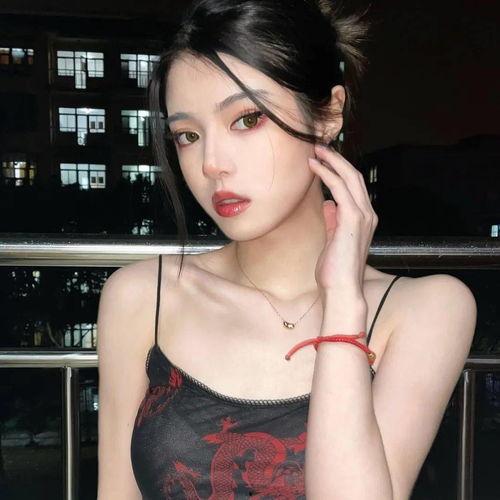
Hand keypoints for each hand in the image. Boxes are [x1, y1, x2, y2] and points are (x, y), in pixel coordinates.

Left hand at [308, 143, 377, 299]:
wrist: (341, 289)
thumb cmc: (335, 270)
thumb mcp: (333, 240)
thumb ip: (334, 221)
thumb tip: (329, 204)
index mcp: (364, 219)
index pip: (354, 186)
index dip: (340, 169)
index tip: (324, 159)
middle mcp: (367, 214)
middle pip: (354, 176)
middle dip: (337, 158)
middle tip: (319, 147)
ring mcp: (362, 216)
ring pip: (349, 177)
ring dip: (332, 161)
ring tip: (315, 150)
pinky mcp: (352, 219)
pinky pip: (339, 189)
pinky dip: (326, 174)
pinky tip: (314, 167)